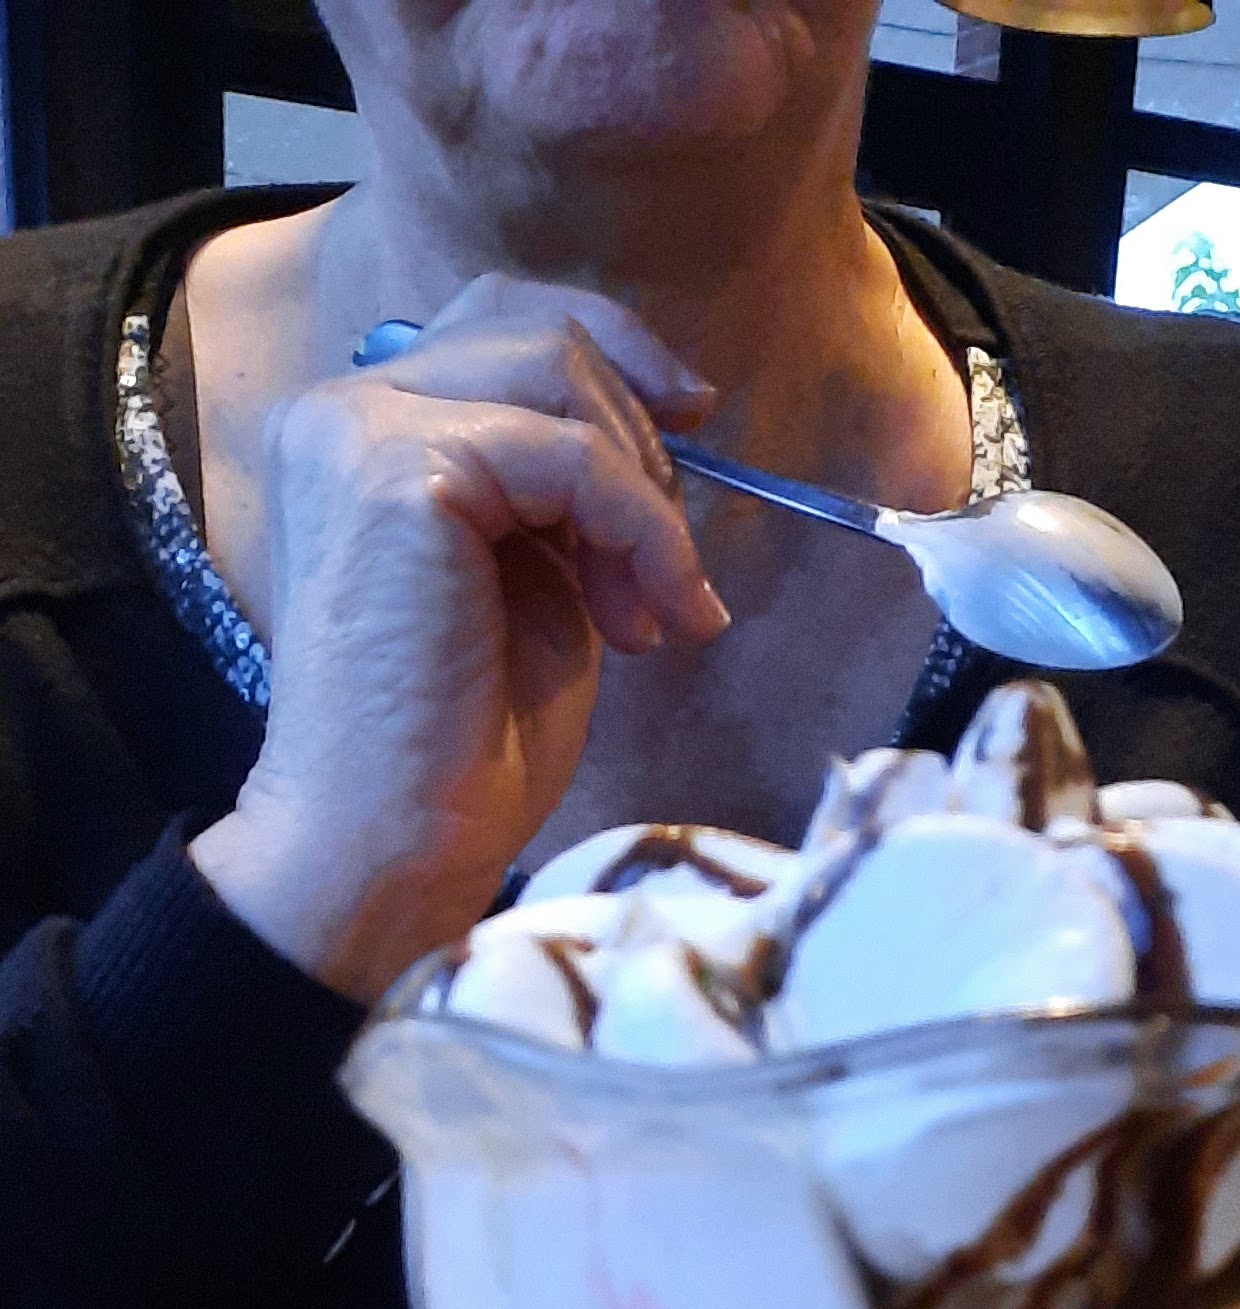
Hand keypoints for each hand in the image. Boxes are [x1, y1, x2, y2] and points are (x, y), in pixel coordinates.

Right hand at [190, 276, 728, 1002]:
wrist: (390, 848)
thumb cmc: (456, 753)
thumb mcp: (529, 583)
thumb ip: (558, 497)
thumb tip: (654, 435)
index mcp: (360, 434)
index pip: (495, 323)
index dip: (610, 357)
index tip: (691, 420)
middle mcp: (342, 409)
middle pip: (534, 329)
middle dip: (636, 436)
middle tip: (672, 570)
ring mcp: (360, 429)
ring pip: (558, 374)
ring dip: (641, 494)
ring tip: (654, 611)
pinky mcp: (400, 470)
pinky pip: (571, 456)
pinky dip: (642, 531)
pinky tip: (654, 622)